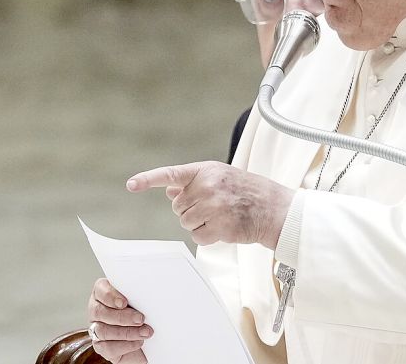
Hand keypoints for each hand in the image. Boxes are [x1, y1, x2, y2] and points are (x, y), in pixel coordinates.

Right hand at [88, 278, 152, 362]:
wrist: (149, 339)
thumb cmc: (144, 312)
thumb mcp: (142, 299)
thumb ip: (139, 294)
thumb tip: (149, 291)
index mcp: (103, 292)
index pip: (100, 289)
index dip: (110, 296)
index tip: (124, 302)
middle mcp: (96, 309)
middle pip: (99, 312)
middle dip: (122, 317)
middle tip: (141, 319)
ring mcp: (96, 329)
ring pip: (103, 331)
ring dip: (127, 332)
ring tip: (145, 332)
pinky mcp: (100, 346)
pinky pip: (107, 348)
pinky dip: (125, 345)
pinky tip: (138, 342)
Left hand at [126, 161, 294, 248]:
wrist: (274, 208)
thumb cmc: (246, 191)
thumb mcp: (221, 177)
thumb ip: (193, 182)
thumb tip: (168, 190)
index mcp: (206, 170)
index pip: (171, 174)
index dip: (148, 179)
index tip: (131, 185)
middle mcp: (208, 186)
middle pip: (178, 207)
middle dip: (191, 210)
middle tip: (214, 207)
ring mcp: (214, 206)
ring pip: (185, 222)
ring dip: (199, 224)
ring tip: (220, 216)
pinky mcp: (220, 226)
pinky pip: (197, 236)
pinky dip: (207, 236)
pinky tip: (223, 228)